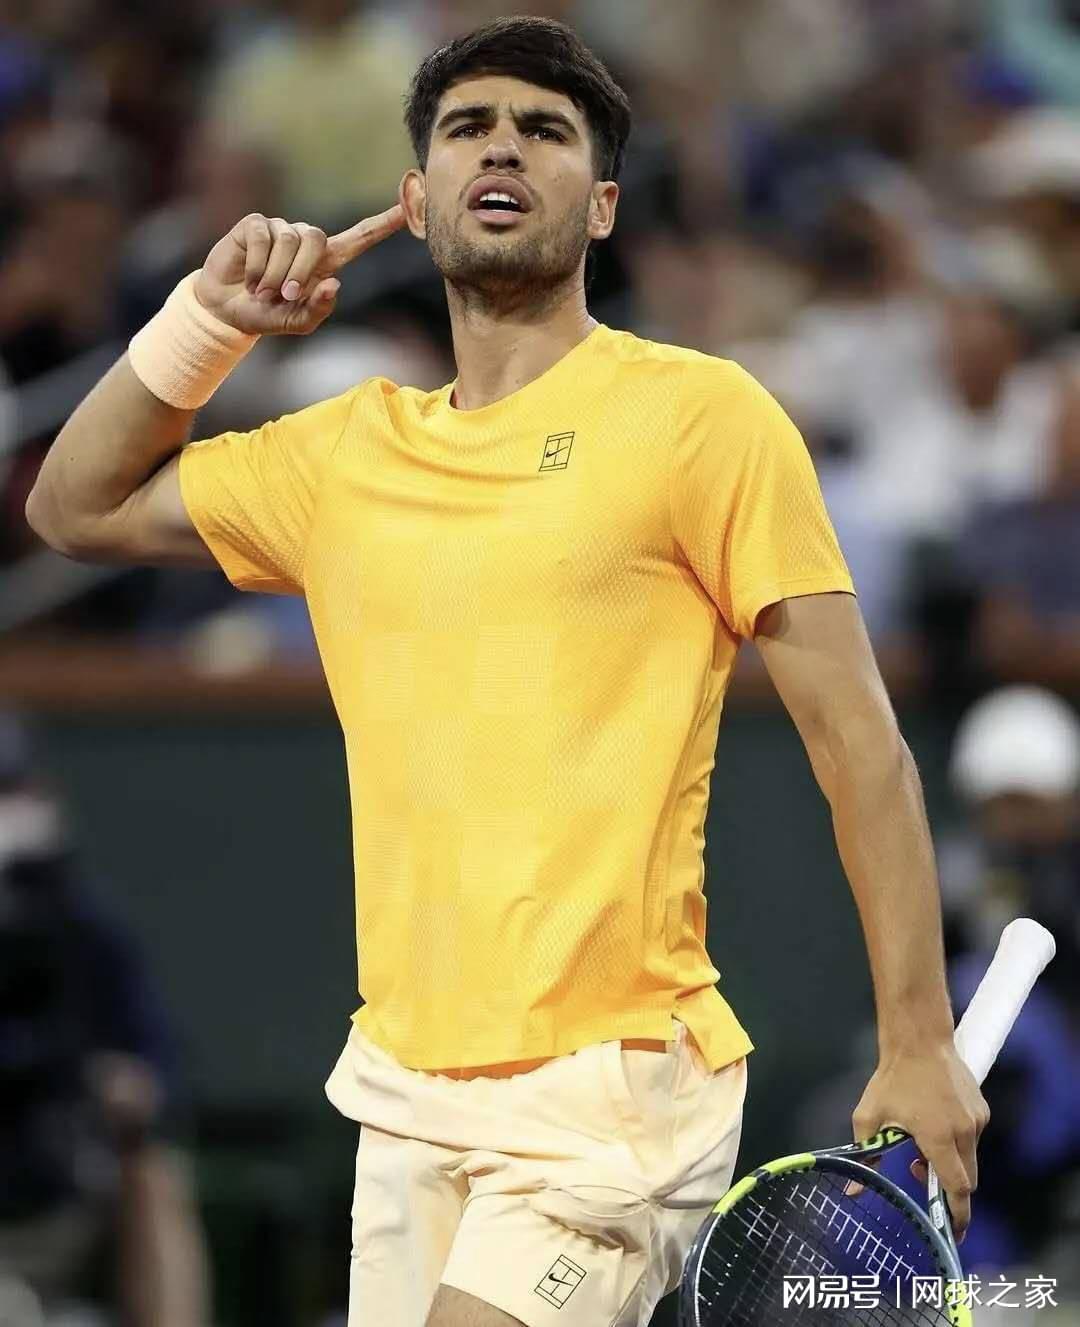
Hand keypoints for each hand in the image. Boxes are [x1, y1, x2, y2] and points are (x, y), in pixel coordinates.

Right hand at [194, 204, 406, 335]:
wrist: (227, 311)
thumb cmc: (267, 315)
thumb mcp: (297, 323)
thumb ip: (319, 309)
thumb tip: (334, 284)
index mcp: (325, 262)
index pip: (360, 237)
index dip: (383, 224)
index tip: (408, 208)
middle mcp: (305, 240)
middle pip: (318, 238)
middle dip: (301, 271)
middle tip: (285, 295)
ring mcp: (280, 229)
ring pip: (290, 239)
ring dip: (276, 273)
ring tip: (263, 291)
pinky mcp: (256, 225)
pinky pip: (264, 237)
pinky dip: (258, 265)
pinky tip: (250, 279)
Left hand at [851, 1041, 989, 1239]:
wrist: (920, 1039)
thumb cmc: (893, 1078)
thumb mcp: (870, 1116)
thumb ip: (865, 1155)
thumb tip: (852, 1191)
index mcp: (939, 1137)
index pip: (957, 1188)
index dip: (956, 1214)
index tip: (953, 1231)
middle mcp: (964, 1132)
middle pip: (966, 1179)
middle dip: (947, 1188)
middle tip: (917, 1175)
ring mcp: (976, 1120)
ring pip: (969, 1159)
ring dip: (950, 1162)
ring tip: (919, 1145)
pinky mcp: (981, 1110)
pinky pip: (972, 1138)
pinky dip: (957, 1143)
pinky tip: (934, 1125)